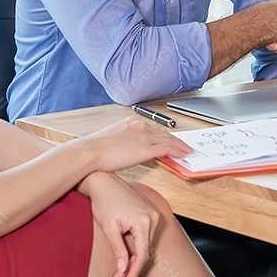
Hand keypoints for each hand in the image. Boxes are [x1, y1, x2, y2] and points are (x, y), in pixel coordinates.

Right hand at [77, 118, 193, 172]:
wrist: (89, 152)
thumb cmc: (94, 149)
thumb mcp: (110, 139)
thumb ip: (121, 141)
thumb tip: (125, 148)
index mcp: (130, 122)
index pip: (152, 128)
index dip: (163, 134)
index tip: (169, 139)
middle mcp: (139, 126)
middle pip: (163, 132)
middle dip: (175, 139)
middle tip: (184, 144)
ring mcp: (144, 136)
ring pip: (169, 139)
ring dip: (180, 145)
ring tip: (188, 150)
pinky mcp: (146, 148)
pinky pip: (167, 148)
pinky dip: (178, 151)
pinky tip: (184, 154)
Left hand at [79, 173, 160, 276]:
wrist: (103, 182)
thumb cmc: (104, 202)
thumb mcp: (110, 229)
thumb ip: (118, 251)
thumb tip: (123, 271)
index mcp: (145, 221)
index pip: (142, 255)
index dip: (134, 272)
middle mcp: (153, 217)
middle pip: (147, 250)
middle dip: (134, 266)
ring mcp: (153, 214)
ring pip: (147, 244)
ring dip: (136, 257)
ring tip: (122, 270)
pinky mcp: (149, 213)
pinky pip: (146, 235)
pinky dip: (138, 246)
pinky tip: (128, 255)